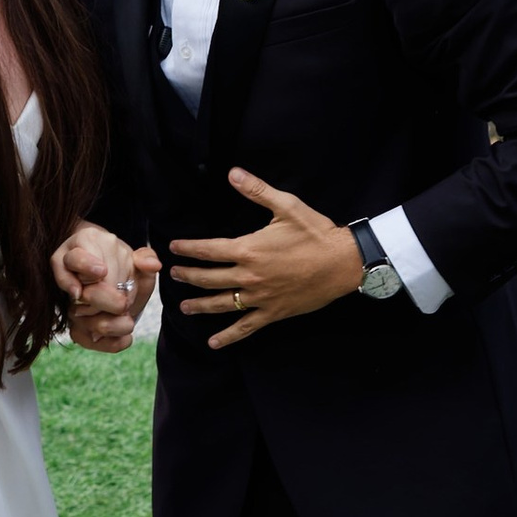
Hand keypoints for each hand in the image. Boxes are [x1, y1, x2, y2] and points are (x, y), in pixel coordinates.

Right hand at [52, 225, 140, 351]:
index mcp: (83, 246)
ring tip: (129, 321)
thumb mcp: (137, 260)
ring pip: (81, 318)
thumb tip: (152, 264)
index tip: (101, 271)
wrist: (117, 285)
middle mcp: (69, 275)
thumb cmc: (124, 268)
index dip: (86, 266)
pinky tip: (125, 340)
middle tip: (124, 304)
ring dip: (111, 324)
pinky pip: (83, 338)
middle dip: (107, 301)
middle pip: (81, 292)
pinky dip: (107, 343)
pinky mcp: (73, 325)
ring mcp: (68, 301)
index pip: (76, 258)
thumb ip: (146, 258)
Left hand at [171, 171, 371, 348]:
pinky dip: (229, 336)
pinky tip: (214, 343)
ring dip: (200, 305)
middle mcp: (249, 276)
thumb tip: (232, 173)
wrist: (343, 263)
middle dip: (188, 276)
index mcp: (248, 249)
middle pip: (209, 278)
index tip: (173, 248)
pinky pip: (246, 327)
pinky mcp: (273, 312)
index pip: (209, 250)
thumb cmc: (316, 233)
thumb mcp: (287, 206)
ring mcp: (260, 298)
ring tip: (184, 307)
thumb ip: (256, 190)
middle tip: (174, 275)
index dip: (188, 249)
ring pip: (222, 304)